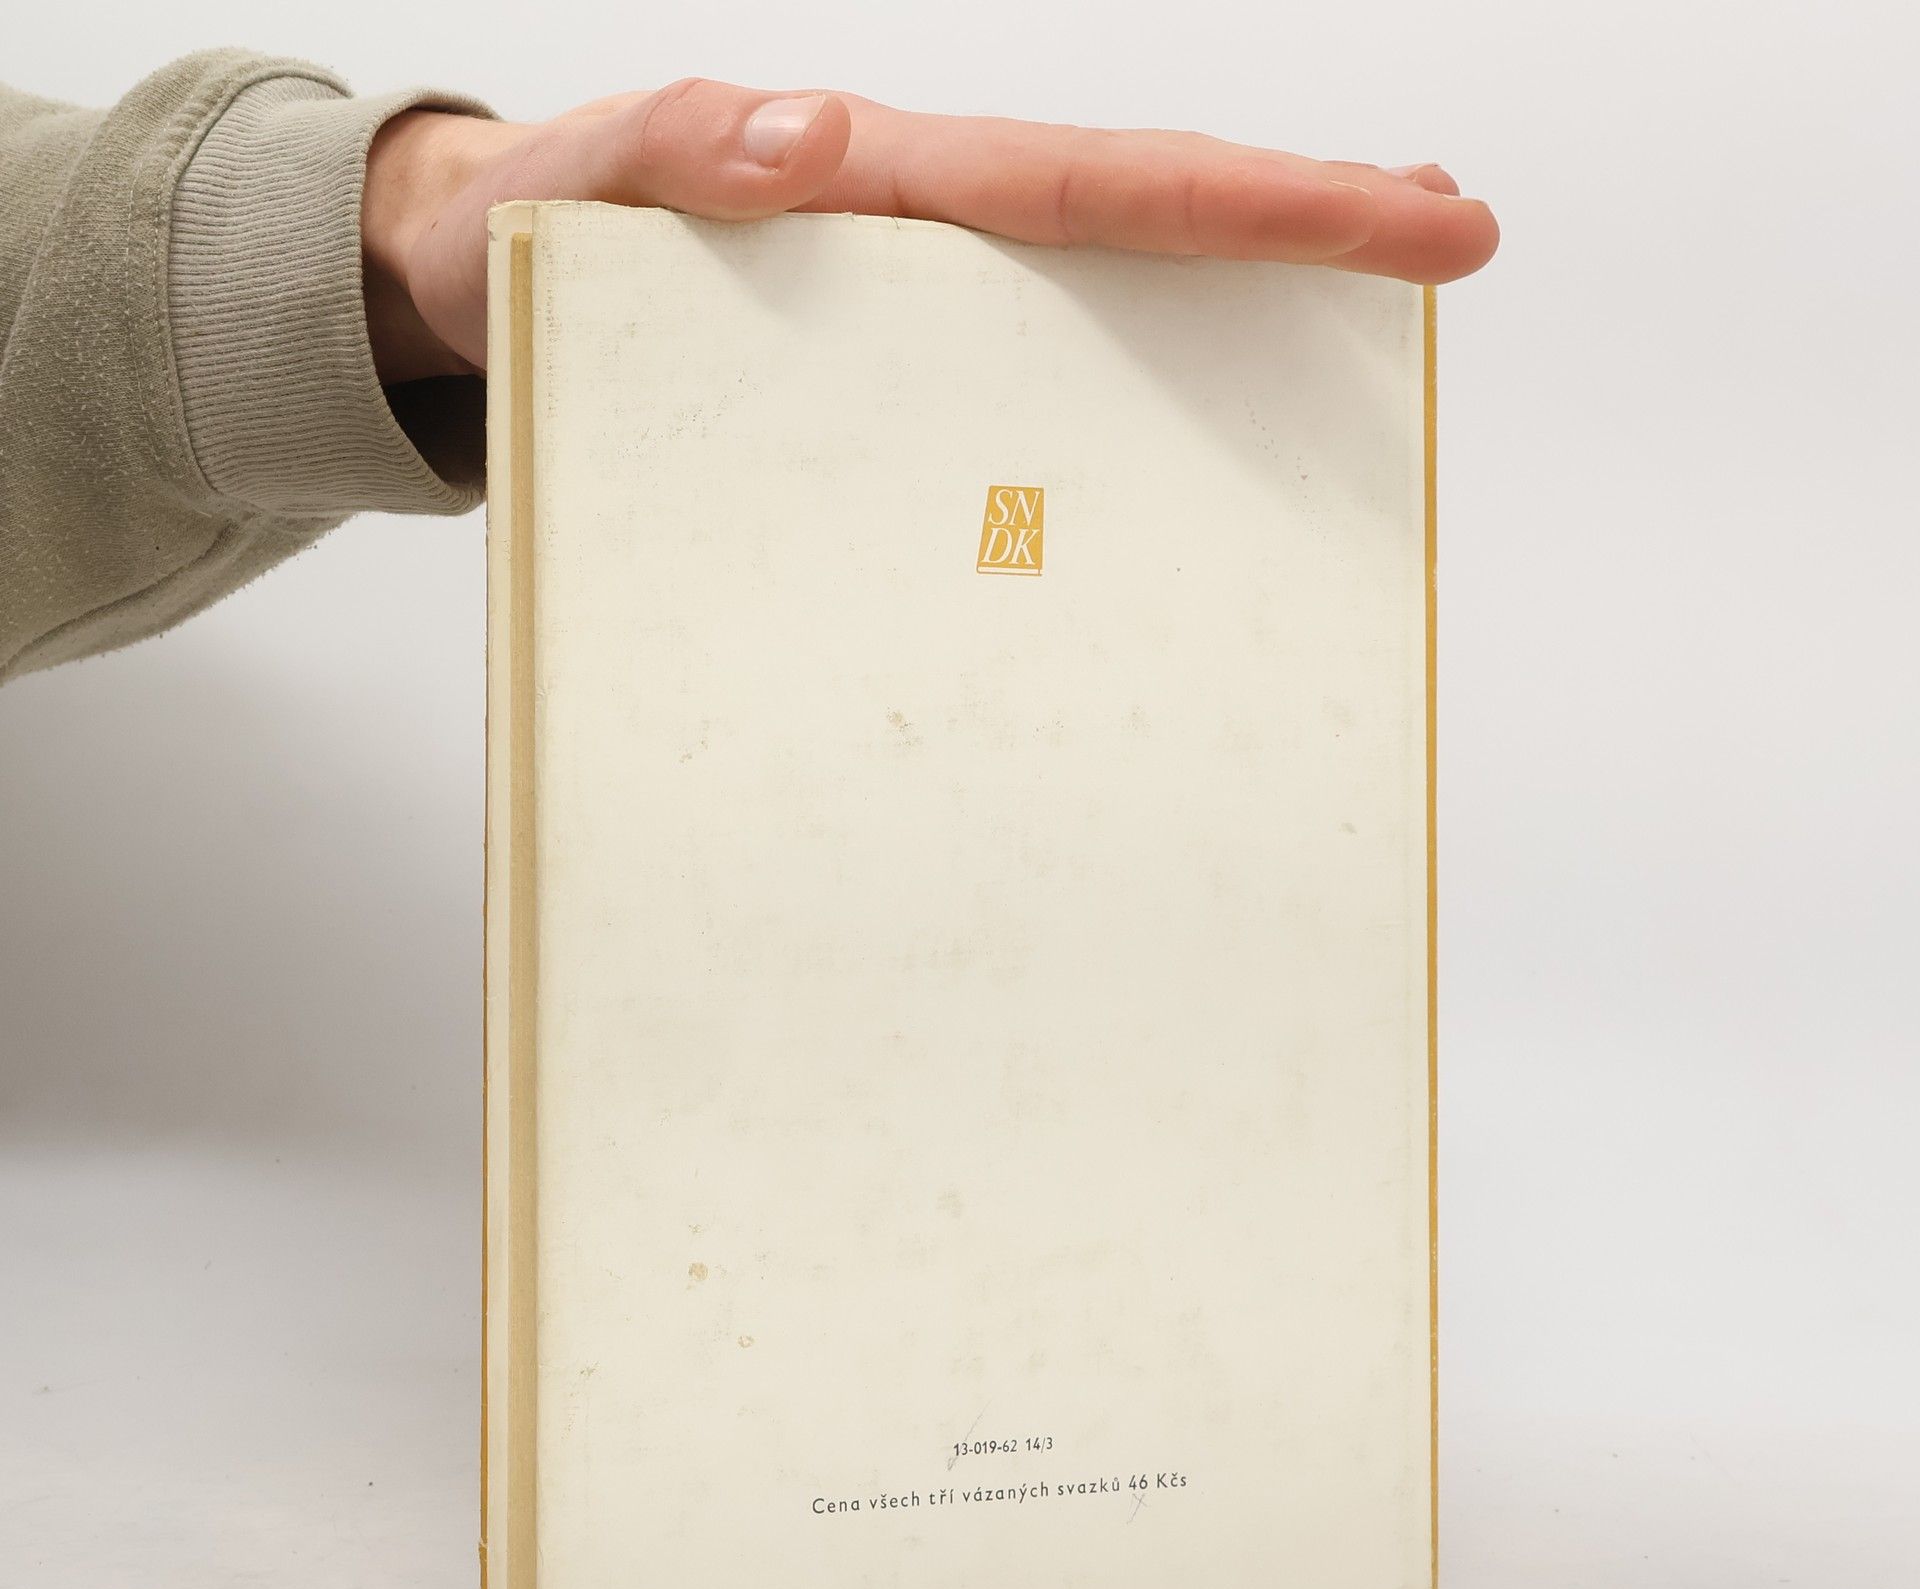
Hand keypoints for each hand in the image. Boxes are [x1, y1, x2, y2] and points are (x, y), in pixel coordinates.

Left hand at [361, 79, 1498, 381]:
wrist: (478, 281)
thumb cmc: (532, 233)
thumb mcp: (577, 182)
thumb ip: (676, 154)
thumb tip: (813, 139)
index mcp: (888, 189)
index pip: (1099, 186)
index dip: (1253, 203)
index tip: (1397, 207)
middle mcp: (934, 233)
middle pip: (1150, 213)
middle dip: (1309, 223)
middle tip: (1462, 232)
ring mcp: (930, 300)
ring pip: (1118, 279)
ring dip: (1255, 284)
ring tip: (1388, 287)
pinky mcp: (908, 364)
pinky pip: (1043, 364)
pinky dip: (1142, 362)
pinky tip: (1214, 395)